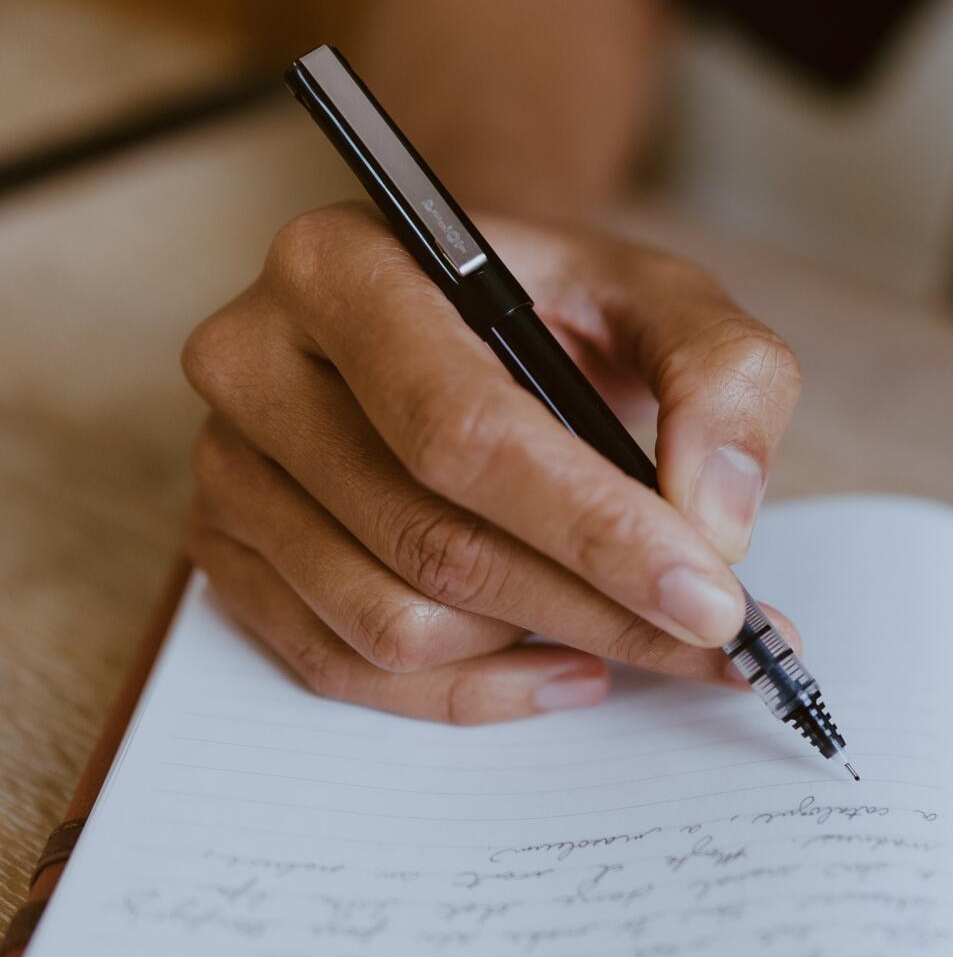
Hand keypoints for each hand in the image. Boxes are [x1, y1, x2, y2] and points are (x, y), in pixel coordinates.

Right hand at [182, 204, 800, 723]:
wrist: (470, 314)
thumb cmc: (562, 308)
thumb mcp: (668, 302)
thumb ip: (725, 380)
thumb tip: (714, 522)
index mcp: (345, 266)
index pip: (464, 432)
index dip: (595, 529)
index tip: (711, 598)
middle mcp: (253, 360)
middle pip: (430, 542)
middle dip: (596, 607)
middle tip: (716, 639)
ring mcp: (225, 465)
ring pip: (390, 625)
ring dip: (540, 645)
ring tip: (637, 625)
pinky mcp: (224, 551)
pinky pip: (343, 668)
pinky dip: (474, 689)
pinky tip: (565, 662)